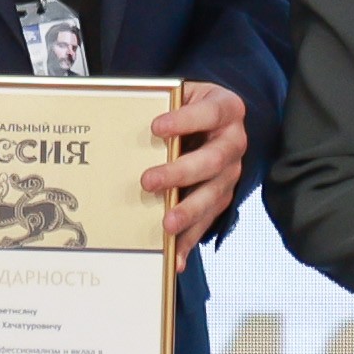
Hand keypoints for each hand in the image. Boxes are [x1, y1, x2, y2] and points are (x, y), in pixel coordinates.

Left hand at [145, 82, 249, 249]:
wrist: (211, 118)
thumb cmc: (188, 106)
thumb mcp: (180, 96)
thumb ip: (161, 104)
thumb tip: (120, 121)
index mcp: (226, 109)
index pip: (210, 113)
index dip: (186, 120)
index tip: (156, 127)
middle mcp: (233, 141)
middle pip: (213, 159)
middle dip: (180, 172)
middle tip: (148, 181)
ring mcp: (230, 171)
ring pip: (214, 193)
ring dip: (188, 210)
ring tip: (166, 224)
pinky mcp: (222, 195)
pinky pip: (208, 220)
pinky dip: (190, 239)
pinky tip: (175, 257)